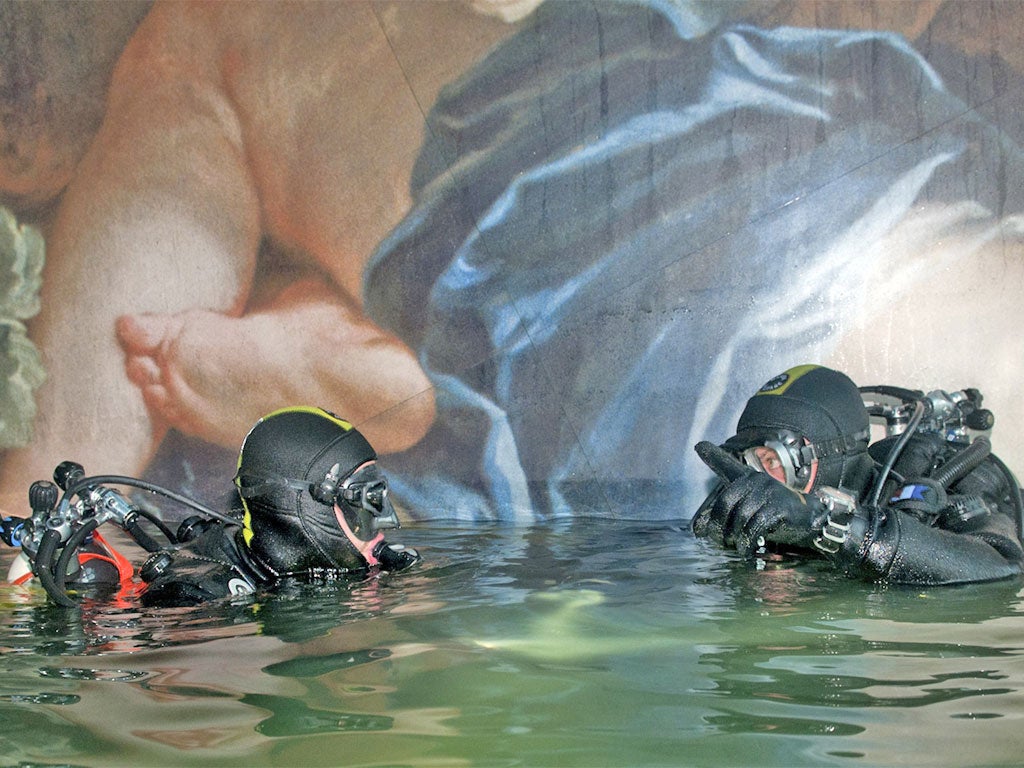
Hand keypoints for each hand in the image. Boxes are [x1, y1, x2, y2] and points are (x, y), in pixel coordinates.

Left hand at [693, 442, 820, 557]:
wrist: (808, 519)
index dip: (712, 455)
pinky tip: (746, 550)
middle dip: (718, 524)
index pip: (727, 465)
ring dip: (734, 535)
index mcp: (748, 478)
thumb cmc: (774, 513)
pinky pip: (756, 526)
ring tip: (736, 545)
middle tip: (719, 539)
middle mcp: (757, 480)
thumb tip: (698, 529)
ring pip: (741, 516)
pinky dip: (748, 541)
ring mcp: (770, 492)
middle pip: (726, 501)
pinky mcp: (780, 508)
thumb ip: (723, 516)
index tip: (699, 446)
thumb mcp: (748, 510)